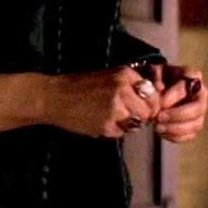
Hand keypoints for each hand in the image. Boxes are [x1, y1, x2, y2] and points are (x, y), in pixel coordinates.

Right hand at [43, 67, 160, 138]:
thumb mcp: (108, 77)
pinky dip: (115, 131)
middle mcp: (123, 89)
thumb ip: (129, 85)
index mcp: (124, 75)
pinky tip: (101, 122)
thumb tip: (151, 100)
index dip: (152, 103)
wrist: (54, 97)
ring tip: (114, 118)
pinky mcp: (108, 125)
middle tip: (131, 116)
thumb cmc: (79, 85)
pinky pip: (122, 132)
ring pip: (137, 123)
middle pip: (149, 110)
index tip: (145, 107)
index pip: (153, 93)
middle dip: (143, 116)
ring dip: (130, 124)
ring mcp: (116, 108)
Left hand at [150, 64, 207, 142]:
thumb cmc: (158, 77)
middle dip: (178, 115)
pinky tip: (162, 133)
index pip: (188, 87)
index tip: (159, 103)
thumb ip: (155, 76)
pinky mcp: (195, 125)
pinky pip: (191, 135)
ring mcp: (200, 111)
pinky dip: (176, 137)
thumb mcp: (154, 71)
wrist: (157, 88)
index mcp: (193, 76)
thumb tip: (159, 88)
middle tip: (159, 117)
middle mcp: (201, 94)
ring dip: (176, 129)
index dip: (174, 96)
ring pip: (196, 124)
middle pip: (198, 108)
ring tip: (157, 127)